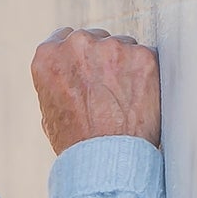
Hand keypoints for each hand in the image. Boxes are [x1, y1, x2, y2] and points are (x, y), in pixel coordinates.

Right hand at [30, 26, 160, 155]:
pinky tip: (140, 99)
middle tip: (107, 90)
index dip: (77, 57)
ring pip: (123, 46)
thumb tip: (73, 77)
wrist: (104, 159)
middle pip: (96, 39)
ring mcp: (112, 48)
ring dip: (126, 65)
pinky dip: (148, 75)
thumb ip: (60, 82)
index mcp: (48, 57)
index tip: (85, 69)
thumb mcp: (50, 110)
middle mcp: (78, 45)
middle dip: (102, 59)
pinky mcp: (143, 55)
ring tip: (124, 99)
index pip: (63, 39)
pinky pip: (148, 57)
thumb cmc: (75, 142)